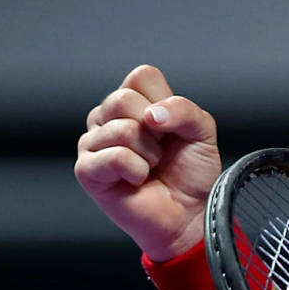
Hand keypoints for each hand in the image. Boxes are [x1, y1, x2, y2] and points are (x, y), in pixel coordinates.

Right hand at [74, 64, 222, 260]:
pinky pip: (113, 157)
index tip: (170, 128)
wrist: (188, 213)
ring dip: (148, 154)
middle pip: (123, 98)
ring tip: (150, 167)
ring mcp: (93, 143)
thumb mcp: (201, 131)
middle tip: (160, 151)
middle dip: (154, 130)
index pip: (141, 76)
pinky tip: (137, 180)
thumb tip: (151, 115)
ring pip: (120, 129)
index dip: (164, 101)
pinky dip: (136, 170)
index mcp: (133, 101)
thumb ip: (183, 110)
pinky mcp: (87, 170)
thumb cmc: (191, 173)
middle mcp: (108, 117)